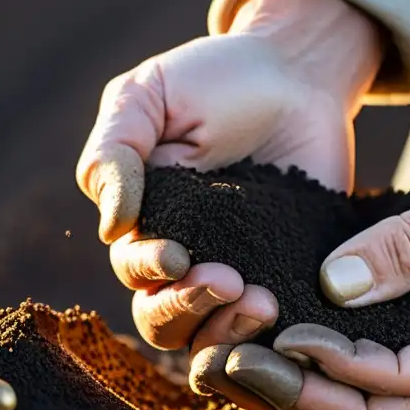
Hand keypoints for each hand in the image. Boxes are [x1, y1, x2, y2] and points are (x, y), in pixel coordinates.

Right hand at [76, 0, 382, 358]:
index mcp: (144, 224)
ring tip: (264, 303)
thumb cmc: (214, 79)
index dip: (147, 273)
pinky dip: (276, 335)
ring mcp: (240, 274)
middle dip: (187, 309)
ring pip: (214, 338)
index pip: (131, 272)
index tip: (176, 255)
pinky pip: (277, 329)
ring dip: (230, 331)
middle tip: (229, 281)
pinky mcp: (290, 278)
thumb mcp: (149, 96)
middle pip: (165, 320)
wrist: (299, 72)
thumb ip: (115, 152)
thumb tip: (110, 227)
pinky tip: (291, 314)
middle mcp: (186, 261)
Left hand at [191, 105, 409, 409]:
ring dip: (310, 392)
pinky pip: (380, 376)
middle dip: (310, 397)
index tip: (283, 339)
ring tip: (241, 370)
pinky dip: (329, 372)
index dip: (343, 366)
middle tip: (237, 371)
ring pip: (378, 403)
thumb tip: (336, 286)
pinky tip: (278, 357)